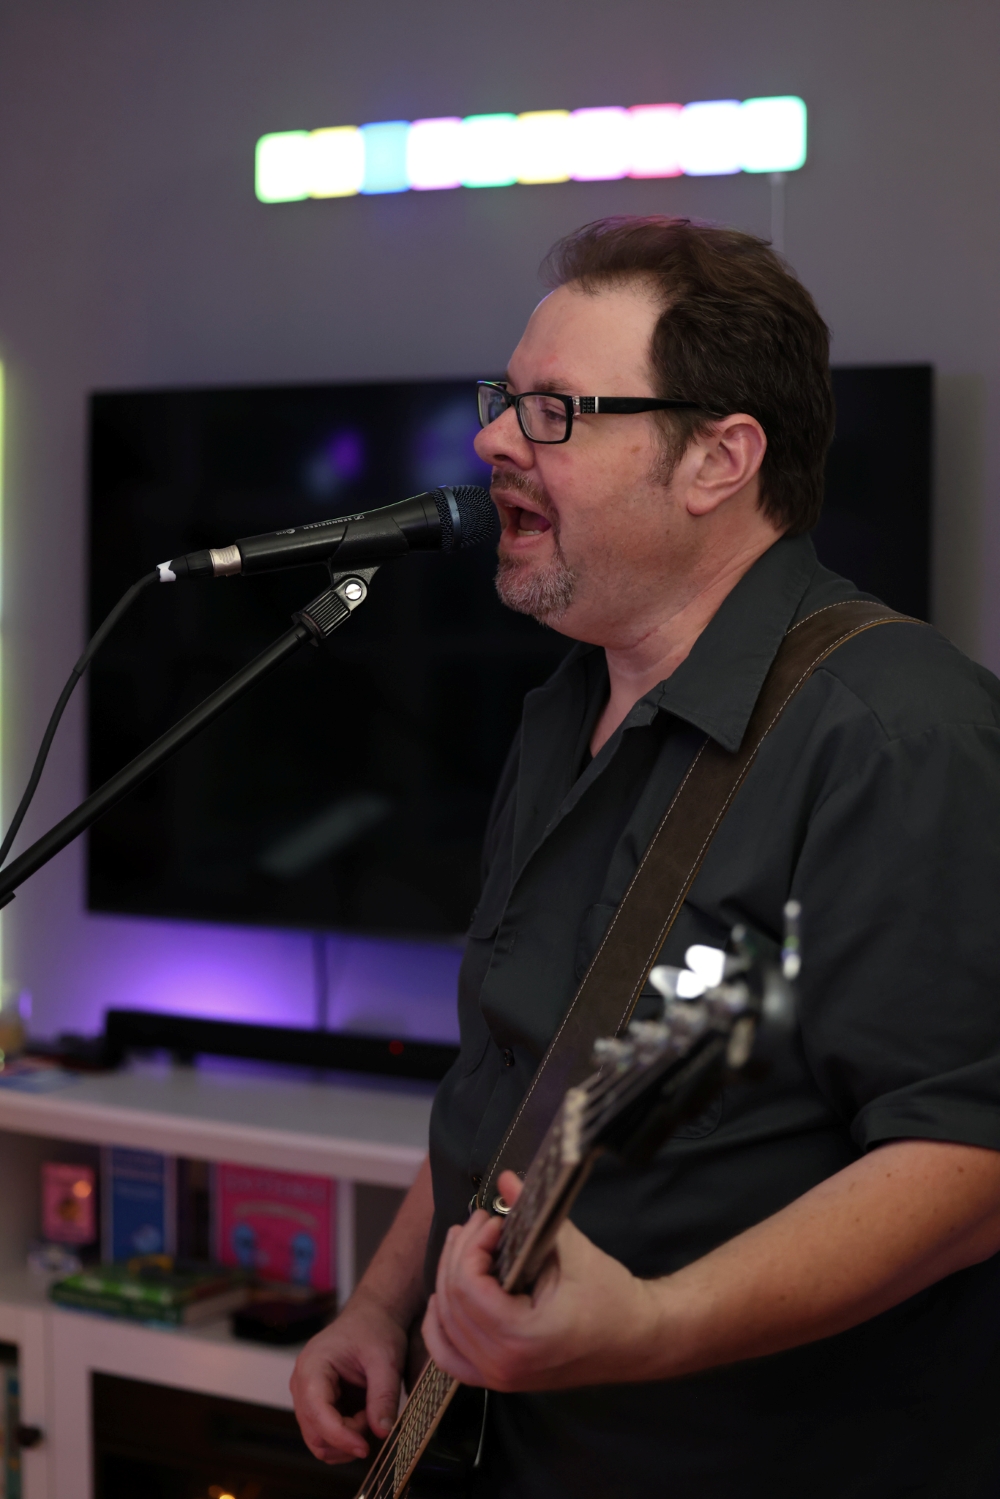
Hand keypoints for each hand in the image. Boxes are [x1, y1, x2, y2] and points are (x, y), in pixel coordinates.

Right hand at [290, 1288, 407, 1462]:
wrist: (371, 1316)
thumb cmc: (375, 1330)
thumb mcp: (387, 1360)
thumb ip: (384, 1396)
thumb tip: (383, 1432)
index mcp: (313, 1367)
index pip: (317, 1413)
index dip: (340, 1437)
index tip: (365, 1448)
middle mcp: (301, 1384)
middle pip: (314, 1433)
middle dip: (346, 1438)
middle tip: (373, 1420)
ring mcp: (306, 1396)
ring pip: (318, 1439)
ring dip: (345, 1440)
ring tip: (368, 1414)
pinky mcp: (316, 1405)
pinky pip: (325, 1434)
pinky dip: (345, 1436)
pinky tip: (363, 1416)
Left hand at [421, 1171, 655, 1391]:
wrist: (638, 1339)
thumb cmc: (612, 1297)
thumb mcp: (573, 1250)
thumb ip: (533, 1214)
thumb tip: (505, 1178)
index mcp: (522, 1338)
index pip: (467, 1287)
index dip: (473, 1245)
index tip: (496, 1222)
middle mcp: (503, 1366)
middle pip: (451, 1302)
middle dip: (460, 1253)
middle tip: (480, 1223)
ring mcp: (498, 1378)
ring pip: (444, 1326)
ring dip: (447, 1280)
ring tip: (465, 1246)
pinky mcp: (499, 1378)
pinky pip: (449, 1356)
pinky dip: (440, 1325)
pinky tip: (443, 1297)